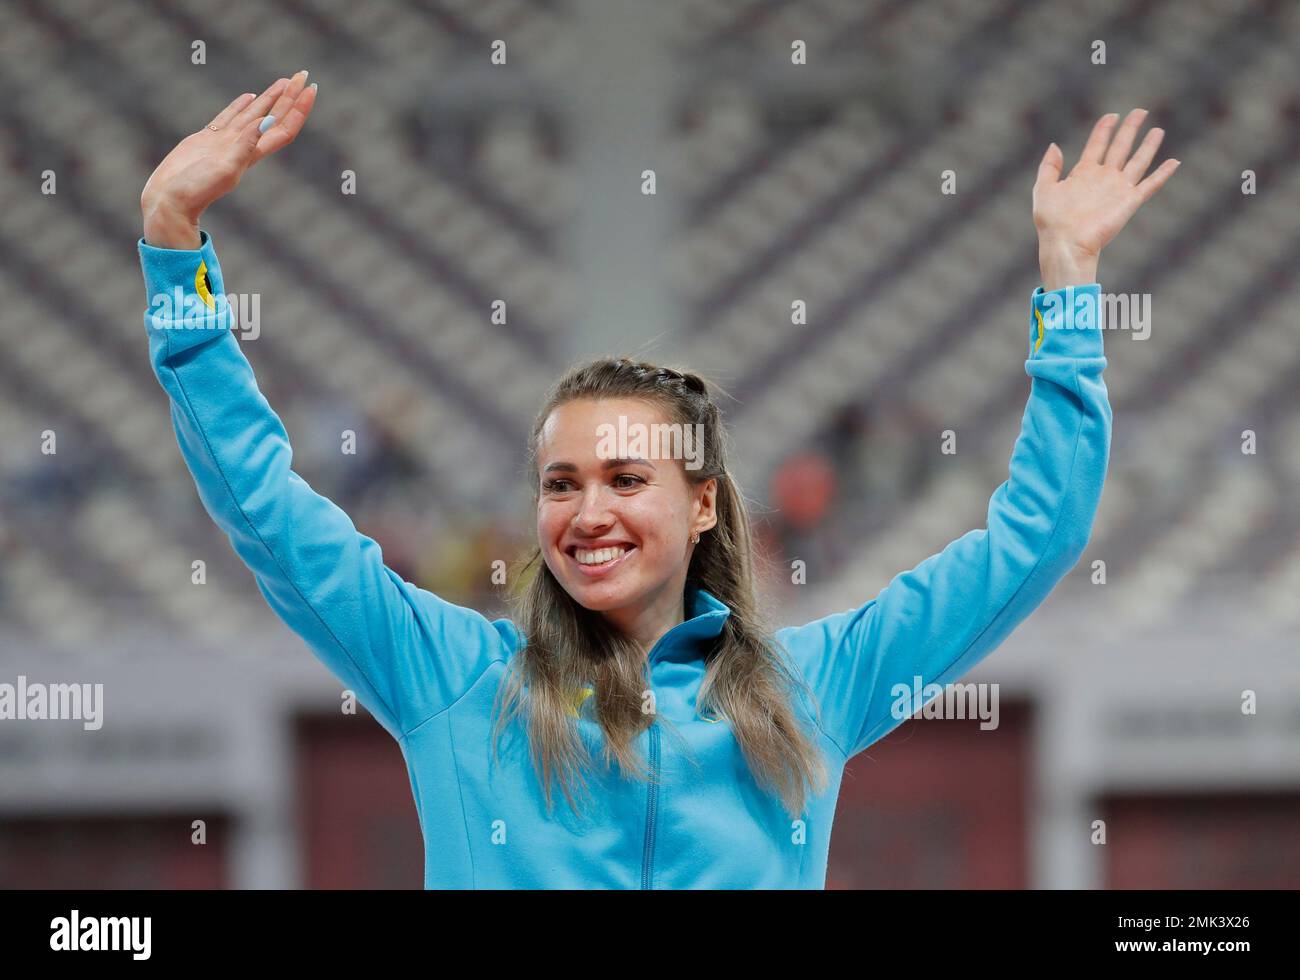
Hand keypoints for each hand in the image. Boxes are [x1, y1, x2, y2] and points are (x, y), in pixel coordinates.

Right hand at [141, 71, 316, 248]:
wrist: (170, 200)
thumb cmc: (196, 189)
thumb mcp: (225, 169)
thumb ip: (245, 145)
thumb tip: (266, 122)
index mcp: (252, 154)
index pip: (283, 127)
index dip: (298, 108)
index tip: (310, 88)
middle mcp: (243, 146)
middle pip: (274, 116)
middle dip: (289, 96)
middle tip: (303, 75)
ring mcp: (226, 142)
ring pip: (254, 114)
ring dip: (270, 98)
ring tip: (284, 81)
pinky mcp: (208, 140)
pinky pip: (230, 117)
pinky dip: (241, 106)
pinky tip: (249, 96)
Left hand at [1033, 108, 1179, 289]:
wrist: (1066, 242)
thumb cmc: (1052, 221)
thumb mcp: (1044, 188)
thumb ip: (1049, 166)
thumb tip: (1055, 145)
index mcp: (1083, 173)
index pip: (1097, 144)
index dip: (1104, 129)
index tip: (1112, 115)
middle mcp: (1103, 178)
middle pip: (1120, 147)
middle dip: (1130, 129)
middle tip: (1141, 111)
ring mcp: (1117, 189)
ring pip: (1137, 162)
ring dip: (1148, 146)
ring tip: (1157, 130)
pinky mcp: (1129, 202)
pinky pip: (1150, 185)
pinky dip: (1163, 174)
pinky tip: (1174, 162)